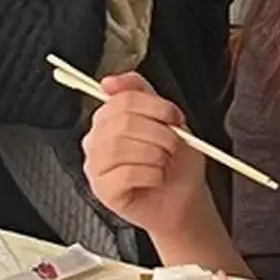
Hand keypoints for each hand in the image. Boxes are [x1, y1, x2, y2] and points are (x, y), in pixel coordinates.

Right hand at [80, 71, 211, 233]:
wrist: (184, 198)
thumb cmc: (175, 162)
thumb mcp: (165, 119)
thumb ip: (140, 93)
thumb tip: (109, 81)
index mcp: (108, 119)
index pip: (122, 99)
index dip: (155, 106)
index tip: (175, 117)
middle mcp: (96, 141)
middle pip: (122, 122)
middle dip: (158, 133)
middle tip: (174, 144)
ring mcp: (96, 166)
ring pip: (121, 148)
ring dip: (155, 154)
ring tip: (165, 162)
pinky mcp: (102, 191)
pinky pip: (125, 174)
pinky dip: (151, 174)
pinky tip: (158, 177)